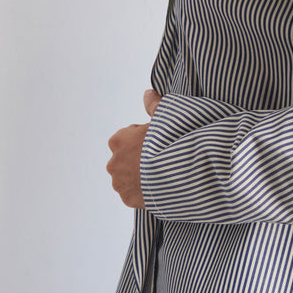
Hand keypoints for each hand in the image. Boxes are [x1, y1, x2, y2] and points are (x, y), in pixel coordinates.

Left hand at [106, 90, 161, 208]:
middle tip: (159, 160)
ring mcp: (119, 183)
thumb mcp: (164, 118)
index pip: (126, 139)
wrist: (179, 172)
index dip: (143, 140)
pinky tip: (158, 187)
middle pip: (125, 159)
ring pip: (128, 178)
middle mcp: (113, 163)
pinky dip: (143, 193)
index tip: (157, 143)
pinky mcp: (128, 199)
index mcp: (118, 141)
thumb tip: (148, 93)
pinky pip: (134, 194)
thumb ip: (153, 105)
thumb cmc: (171, 143)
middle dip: (137, 160)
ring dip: (139, 177)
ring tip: (160, 175)